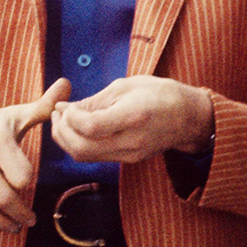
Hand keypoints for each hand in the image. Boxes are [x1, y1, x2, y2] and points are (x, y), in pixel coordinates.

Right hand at [0, 78, 70, 232]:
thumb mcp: (14, 116)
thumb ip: (43, 107)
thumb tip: (66, 83)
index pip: (22, 177)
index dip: (26, 185)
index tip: (26, 187)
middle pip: (4, 198)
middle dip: (20, 216)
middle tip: (27, 221)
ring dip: (0, 223)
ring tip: (11, 225)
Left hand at [50, 75, 211, 163]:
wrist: (189, 117)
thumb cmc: (159, 94)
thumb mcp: (126, 86)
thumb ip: (93, 101)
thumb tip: (62, 108)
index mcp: (133, 117)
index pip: (90, 127)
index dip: (70, 118)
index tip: (64, 106)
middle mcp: (131, 141)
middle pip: (82, 148)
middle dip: (61, 131)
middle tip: (57, 114)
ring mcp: (130, 155)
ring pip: (84, 156)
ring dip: (66, 140)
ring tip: (63, 120)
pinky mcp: (128, 160)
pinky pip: (95, 156)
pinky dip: (79, 144)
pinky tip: (77, 128)